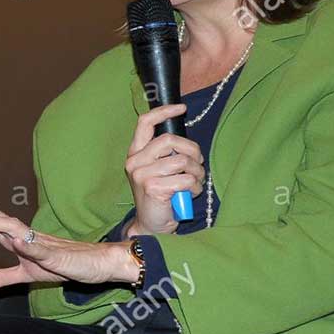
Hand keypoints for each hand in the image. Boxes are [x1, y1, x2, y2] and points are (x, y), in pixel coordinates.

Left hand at [0, 202, 138, 288]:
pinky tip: (15, 240)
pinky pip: (40, 248)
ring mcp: (40, 242)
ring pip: (13, 228)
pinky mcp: (56, 254)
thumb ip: (0, 276)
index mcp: (16, 238)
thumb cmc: (61, 263)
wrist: (94, 263)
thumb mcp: (24, 274)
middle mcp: (25, 235)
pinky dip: (26, 243)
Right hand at [124, 103, 206, 236]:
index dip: (164, 111)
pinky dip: (194, 187)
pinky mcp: (152, 188)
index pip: (145, 123)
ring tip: (195, 182)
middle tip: (198, 164)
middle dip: (192, 150)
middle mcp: (135, 162)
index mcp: (135, 153)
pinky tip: (191, 194)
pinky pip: (185, 180)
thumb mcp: (159, 170)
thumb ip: (166, 154)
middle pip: (170, 140)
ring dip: (196, 173)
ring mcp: (142, 175)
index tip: (181, 108)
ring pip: (182, 161)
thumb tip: (186, 143)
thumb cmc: (160, 195)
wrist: (151, 225)